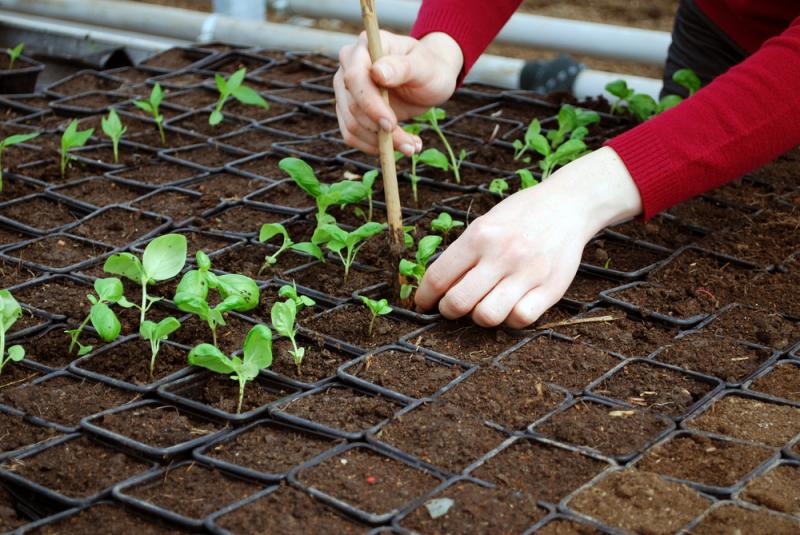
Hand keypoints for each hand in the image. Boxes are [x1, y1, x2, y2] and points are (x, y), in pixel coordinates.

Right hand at [334, 30, 463, 155]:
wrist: (429, 81)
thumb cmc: (429, 69)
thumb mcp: (424, 66)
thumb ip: (402, 67)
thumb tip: (377, 72)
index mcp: (365, 47)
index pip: (354, 77)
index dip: (370, 104)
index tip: (391, 125)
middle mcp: (348, 66)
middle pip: (352, 106)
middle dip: (380, 130)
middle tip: (411, 145)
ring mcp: (346, 90)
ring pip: (352, 125)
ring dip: (381, 144)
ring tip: (412, 146)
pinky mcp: (348, 111)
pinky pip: (352, 135)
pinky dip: (375, 146)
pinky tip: (401, 145)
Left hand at [414, 147, 643, 327]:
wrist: (568, 205)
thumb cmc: (521, 215)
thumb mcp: (486, 222)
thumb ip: (463, 252)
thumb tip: (436, 286)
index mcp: (479, 235)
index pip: (438, 277)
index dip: (424, 297)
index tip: (423, 304)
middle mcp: (502, 255)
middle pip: (458, 303)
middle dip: (448, 311)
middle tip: (452, 307)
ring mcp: (528, 273)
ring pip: (487, 316)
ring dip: (479, 317)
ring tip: (482, 306)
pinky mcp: (552, 288)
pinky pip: (520, 319)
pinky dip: (510, 319)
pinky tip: (509, 307)